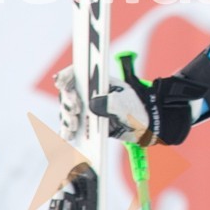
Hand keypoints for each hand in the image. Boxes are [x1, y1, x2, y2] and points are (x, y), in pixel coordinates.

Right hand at [53, 65, 200, 145]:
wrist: (147, 128)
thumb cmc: (139, 111)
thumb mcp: (127, 105)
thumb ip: (111, 103)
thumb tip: (92, 104)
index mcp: (101, 82)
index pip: (79, 73)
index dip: (68, 75)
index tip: (62, 83)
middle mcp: (91, 93)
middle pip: (69, 92)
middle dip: (68, 100)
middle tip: (75, 110)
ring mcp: (88, 108)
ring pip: (68, 110)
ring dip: (67, 117)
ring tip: (74, 125)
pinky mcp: (87, 123)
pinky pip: (72, 125)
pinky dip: (68, 130)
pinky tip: (67, 136)